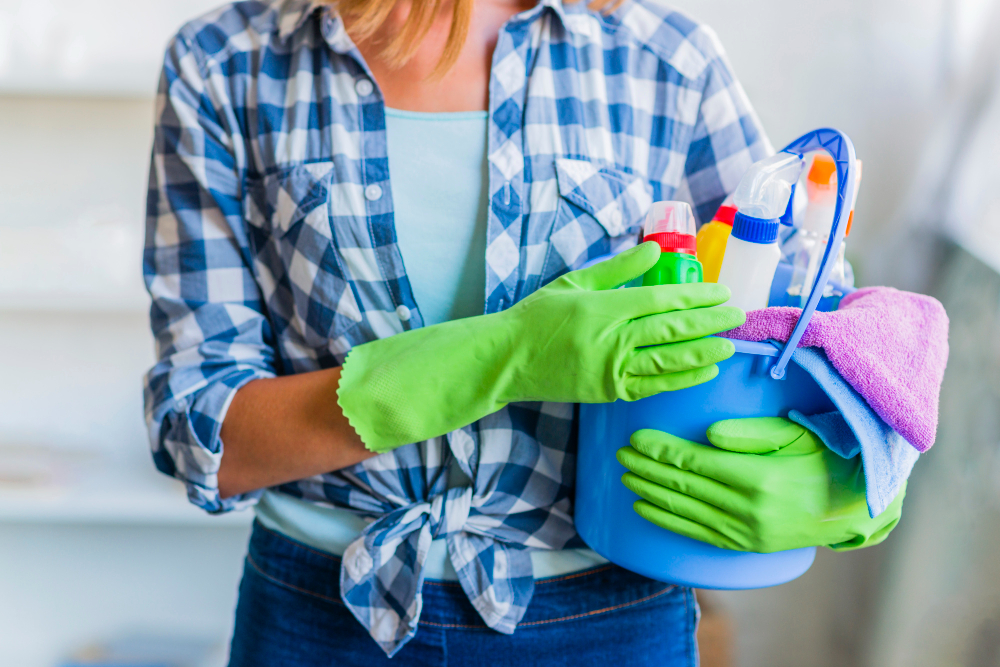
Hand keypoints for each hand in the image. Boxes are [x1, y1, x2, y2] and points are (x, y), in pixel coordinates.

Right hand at [338, 241, 744, 452]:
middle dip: (710, 322)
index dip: (695, 297)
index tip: (721, 291)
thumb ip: (618, 268)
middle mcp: (610, 340)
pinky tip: (704, 369)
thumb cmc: (538, 316)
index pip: (660, 301)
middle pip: (671, 330)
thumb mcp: (575, 283)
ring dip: (704, 351)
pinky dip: (682, 378)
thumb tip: (655, 249)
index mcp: (603, 308)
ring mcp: (610, 370)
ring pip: (668, 361)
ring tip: (730, 344)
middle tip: (738, 315)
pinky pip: (653, 386)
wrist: (508, 359)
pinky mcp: (608, 393)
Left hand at [616, 418, 904, 552]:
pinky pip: (697, 532)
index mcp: (759, 477)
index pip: (695, 462)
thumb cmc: (825, 459)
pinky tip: (645, 508)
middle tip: (621, 454)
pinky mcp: (746, 545)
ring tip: (626, 477)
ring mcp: (746, 531)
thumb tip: (708, 435)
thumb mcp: (796, 435)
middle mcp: (749, 509)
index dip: (662, 451)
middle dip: (648, 469)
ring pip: (685, 510)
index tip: (636, 438)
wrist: (855, 506)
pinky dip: (667, 520)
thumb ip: (751, 433)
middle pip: (684, 486)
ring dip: (651, 493)